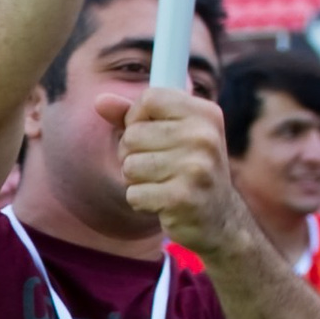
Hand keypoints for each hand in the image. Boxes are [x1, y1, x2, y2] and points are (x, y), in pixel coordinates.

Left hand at [115, 85, 244, 252]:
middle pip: (133, 134)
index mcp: (205, 114)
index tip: (149, 134)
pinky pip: (134, 194)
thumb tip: (99, 101)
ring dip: (137, 180)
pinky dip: (141, 201)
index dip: (137, 117)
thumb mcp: (171, 135)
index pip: (150, 98)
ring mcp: (196, 168)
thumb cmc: (189, 170)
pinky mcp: (182, 198)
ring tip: (162, 184)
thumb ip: (135, 117)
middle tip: (158, 167)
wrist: (219, 220)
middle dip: (133, 154)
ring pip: (130, 165)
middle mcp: (204, 137)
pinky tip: (163, 202)